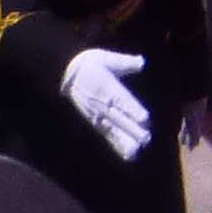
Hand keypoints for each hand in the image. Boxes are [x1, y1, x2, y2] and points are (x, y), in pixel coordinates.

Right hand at [59, 44, 151, 158]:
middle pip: (118, 118)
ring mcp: (97, 115)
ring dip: (124, 140)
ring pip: (112, 129)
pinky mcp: (95, 122)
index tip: (145, 119)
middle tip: (146, 138)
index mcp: (107, 87)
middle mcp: (102, 104)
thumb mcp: (106, 58)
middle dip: (132, 129)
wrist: (65, 74)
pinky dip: (116, 144)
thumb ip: (124, 62)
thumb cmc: (90, 64)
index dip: (132, 110)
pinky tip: (128, 154)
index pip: (121, 100)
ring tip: (136, 151)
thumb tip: (141, 61)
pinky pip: (106, 134)